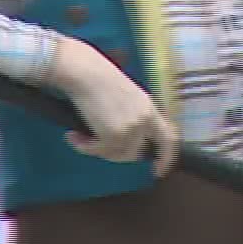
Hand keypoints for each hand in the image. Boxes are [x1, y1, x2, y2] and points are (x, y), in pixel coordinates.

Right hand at [49, 36, 178, 173]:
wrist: (86, 71)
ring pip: (117, 154)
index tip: (158, 171)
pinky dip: (84, 147)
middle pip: (137, 153)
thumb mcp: (126, 97)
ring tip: (81, 137)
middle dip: (116, 155)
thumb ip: (132, 116)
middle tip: (96, 147)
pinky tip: (74, 136)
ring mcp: (131, 128)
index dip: (166, 157)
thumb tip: (125, 140)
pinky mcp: (114, 134)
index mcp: (150, 108)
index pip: (169, 138)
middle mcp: (144, 120)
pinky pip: (99, 151)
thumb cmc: (99, 78)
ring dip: (97, 150)